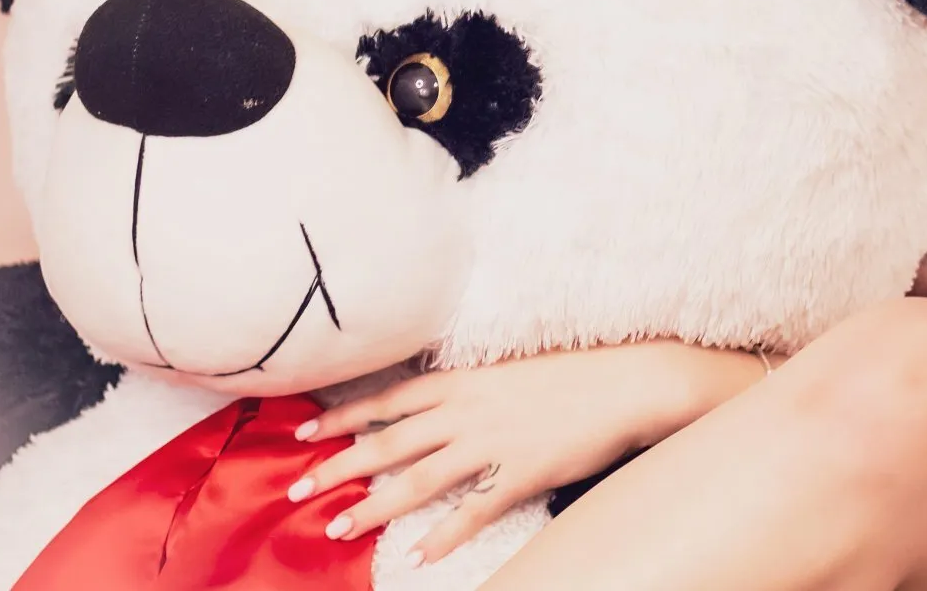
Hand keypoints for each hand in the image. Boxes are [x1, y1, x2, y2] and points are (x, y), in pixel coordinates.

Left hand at [288, 340, 765, 566]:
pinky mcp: (521, 474)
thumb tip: (438, 403)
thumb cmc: (575, 372)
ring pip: (418, 480)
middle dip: (337, 465)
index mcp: (464, 382)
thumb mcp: (512, 370)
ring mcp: (492, 445)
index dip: (343, 417)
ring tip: (339, 526)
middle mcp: (467, 412)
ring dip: (375, 506)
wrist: (630, 381)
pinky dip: (444, 535)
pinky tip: (419, 556)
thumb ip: (471, 388)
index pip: (388, 400)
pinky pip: (473, 511)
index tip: (304, 432)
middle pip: (388, 442)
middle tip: (297, 486)